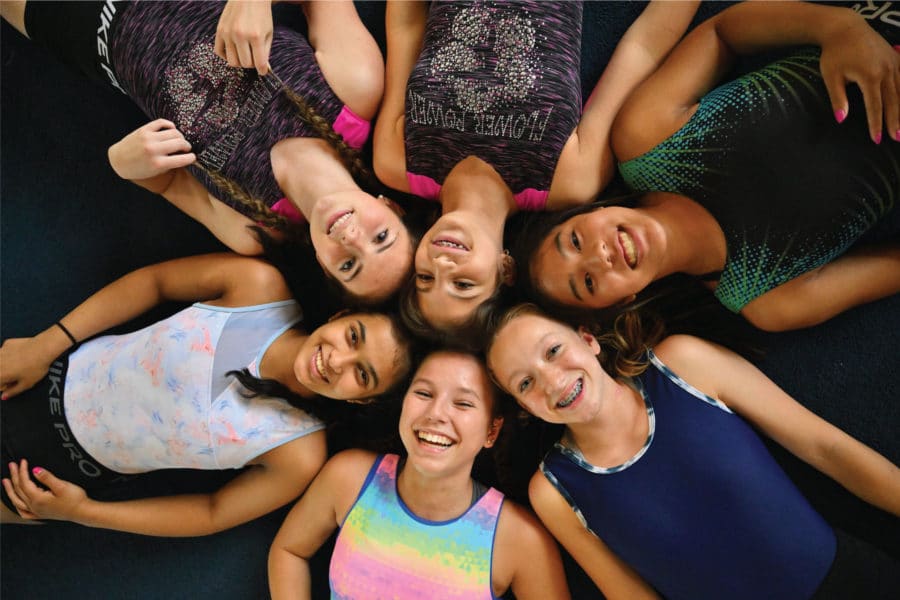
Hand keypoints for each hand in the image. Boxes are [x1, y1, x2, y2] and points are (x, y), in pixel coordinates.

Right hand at [0, 337, 54, 399]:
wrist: (43, 348)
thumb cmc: (36, 365)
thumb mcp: (26, 384)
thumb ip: (12, 391)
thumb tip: (5, 396)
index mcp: (0, 374)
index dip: (6, 385)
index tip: (13, 384)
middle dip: (6, 375)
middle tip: (18, 374)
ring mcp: (1, 351)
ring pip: (1, 362)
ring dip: (7, 365)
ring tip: (21, 365)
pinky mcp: (7, 344)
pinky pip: (6, 352)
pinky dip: (11, 355)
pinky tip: (22, 355)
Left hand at [2, 460, 87, 521]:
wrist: (82, 512)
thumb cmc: (75, 499)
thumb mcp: (62, 486)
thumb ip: (47, 478)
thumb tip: (35, 470)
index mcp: (38, 499)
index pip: (25, 482)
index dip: (22, 470)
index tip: (23, 461)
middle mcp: (34, 506)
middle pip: (19, 490)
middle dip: (14, 476)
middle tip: (12, 465)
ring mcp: (36, 512)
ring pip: (17, 501)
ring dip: (10, 490)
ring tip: (5, 481)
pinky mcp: (41, 514)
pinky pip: (23, 512)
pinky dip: (17, 505)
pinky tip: (16, 502)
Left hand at [108, 119, 195, 181]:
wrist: (119, 160)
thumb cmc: (139, 169)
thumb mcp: (156, 171)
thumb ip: (170, 164)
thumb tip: (185, 155)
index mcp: (158, 163)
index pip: (183, 159)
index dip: (191, 158)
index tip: (193, 157)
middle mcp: (154, 150)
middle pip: (180, 143)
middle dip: (187, 146)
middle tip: (187, 148)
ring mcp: (149, 138)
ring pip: (174, 132)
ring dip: (180, 136)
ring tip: (179, 140)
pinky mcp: (144, 129)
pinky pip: (162, 122)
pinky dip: (170, 125)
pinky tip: (172, 129)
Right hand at [214, 0, 273, 74]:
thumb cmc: (261, 15)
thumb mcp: (268, 33)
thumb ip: (266, 53)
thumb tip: (263, 70)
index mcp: (256, 36)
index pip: (259, 64)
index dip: (262, 70)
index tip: (262, 70)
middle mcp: (240, 35)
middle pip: (244, 64)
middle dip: (251, 64)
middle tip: (254, 56)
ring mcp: (228, 33)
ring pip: (232, 61)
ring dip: (239, 61)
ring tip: (245, 53)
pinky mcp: (219, 30)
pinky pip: (219, 52)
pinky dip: (226, 55)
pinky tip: (234, 50)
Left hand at [819, 20, 899, 142]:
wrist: (845, 29)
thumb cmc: (835, 54)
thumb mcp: (831, 77)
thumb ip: (837, 99)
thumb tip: (841, 119)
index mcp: (870, 76)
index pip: (875, 106)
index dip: (876, 124)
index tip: (877, 139)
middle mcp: (886, 70)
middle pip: (893, 101)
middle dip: (895, 121)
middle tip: (897, 138)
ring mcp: (894, 63)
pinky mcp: (896, 58)